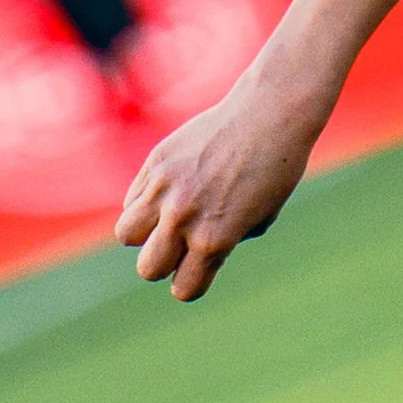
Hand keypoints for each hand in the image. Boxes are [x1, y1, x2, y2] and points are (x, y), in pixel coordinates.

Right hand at [116, 78, 322, 301]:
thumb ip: (225, 240)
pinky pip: (133, 199)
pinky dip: (146, 201)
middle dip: (165, 261)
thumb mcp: (260, 217)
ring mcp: (164, 189)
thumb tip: (193, 254)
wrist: (269, 114)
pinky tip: (172, 187)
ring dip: (145, 233)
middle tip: (183, 243)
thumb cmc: (276, 169)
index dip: (192, 282)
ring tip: (168, 216)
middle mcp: (183, 218)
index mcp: (214, 239)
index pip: (184, 288)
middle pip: (148, 268)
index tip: (199, 270)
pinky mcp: (155, 162)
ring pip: (127, 234)